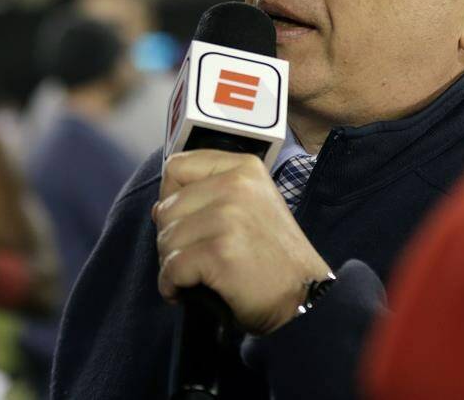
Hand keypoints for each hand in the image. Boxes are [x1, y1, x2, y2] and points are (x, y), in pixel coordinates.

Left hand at [153, 150, 331, 334]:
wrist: (304, 296)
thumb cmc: (273, 256)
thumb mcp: (251, 206)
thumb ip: (210, 195)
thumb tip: (159, 209)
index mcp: (243, 168)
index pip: (176, 166)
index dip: (171, 196)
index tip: (186, 220)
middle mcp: (236, 185)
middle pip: (167, 206)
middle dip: (171, 238)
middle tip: (193, 257)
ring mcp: (228, 217)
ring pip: (166, 238)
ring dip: (171, 264)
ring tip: (194, 275)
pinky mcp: (220, 253)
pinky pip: (172, 268)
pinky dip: (171, 286)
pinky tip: (185, 292)